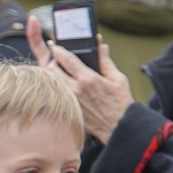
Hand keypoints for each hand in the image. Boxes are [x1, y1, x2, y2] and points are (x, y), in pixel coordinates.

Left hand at [29, 16, 132, 142]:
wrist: (119, 127)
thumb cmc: (120, 103)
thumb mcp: (118, 78)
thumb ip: (106, 60)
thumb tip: (101, 45)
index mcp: (88, 79)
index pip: (66, 58)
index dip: (58, 49)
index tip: (55, 44)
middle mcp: (75, 89)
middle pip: (52, 69)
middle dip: (52, 61)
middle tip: (56, 58)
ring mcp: (69, 100)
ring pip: (51, 81)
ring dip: (51, 73)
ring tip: (58, 70)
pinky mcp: (68, 109)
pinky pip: (55, 94)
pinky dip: (55, 87)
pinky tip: (61, 85)